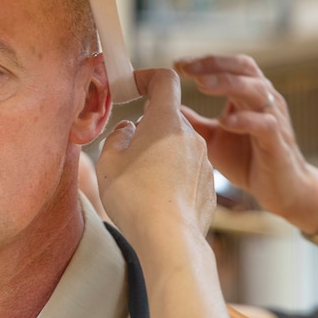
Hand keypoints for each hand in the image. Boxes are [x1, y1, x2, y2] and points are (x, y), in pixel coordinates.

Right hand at [97, 68, 214, 253]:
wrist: (170, 240)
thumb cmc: (135, 197)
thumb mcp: (108, 161)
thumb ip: (117, 136)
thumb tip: (128, 131)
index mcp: (166, 122)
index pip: (164, 80)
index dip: (147, 77)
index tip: (132, 87)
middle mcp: (191, 137)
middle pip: (168, 118)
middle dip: (146, 128)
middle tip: (124, 152)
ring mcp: (204, 163)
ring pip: (177, 147)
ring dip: (159, 155)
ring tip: (139, 183)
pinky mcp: (209, 187)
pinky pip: (187, 172)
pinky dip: (172, 178)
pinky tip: (157, 200)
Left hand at [174, 54, 317, 233]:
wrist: (280, 190)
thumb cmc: (246, 160)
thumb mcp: (212, 138)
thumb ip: (192, 121)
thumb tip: (160, 107)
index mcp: (247, 95)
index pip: (229, 66)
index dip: (204, 61)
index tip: (177, 64)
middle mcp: (264, 100)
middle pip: (243, 68)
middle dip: (214, 65)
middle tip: (187, 68)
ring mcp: (274, 119)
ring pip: (256, 89)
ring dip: (227, 84)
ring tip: (201, 85)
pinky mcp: (278, 142)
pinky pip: (265, 124)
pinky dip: (245, 120)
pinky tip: (225, 122)